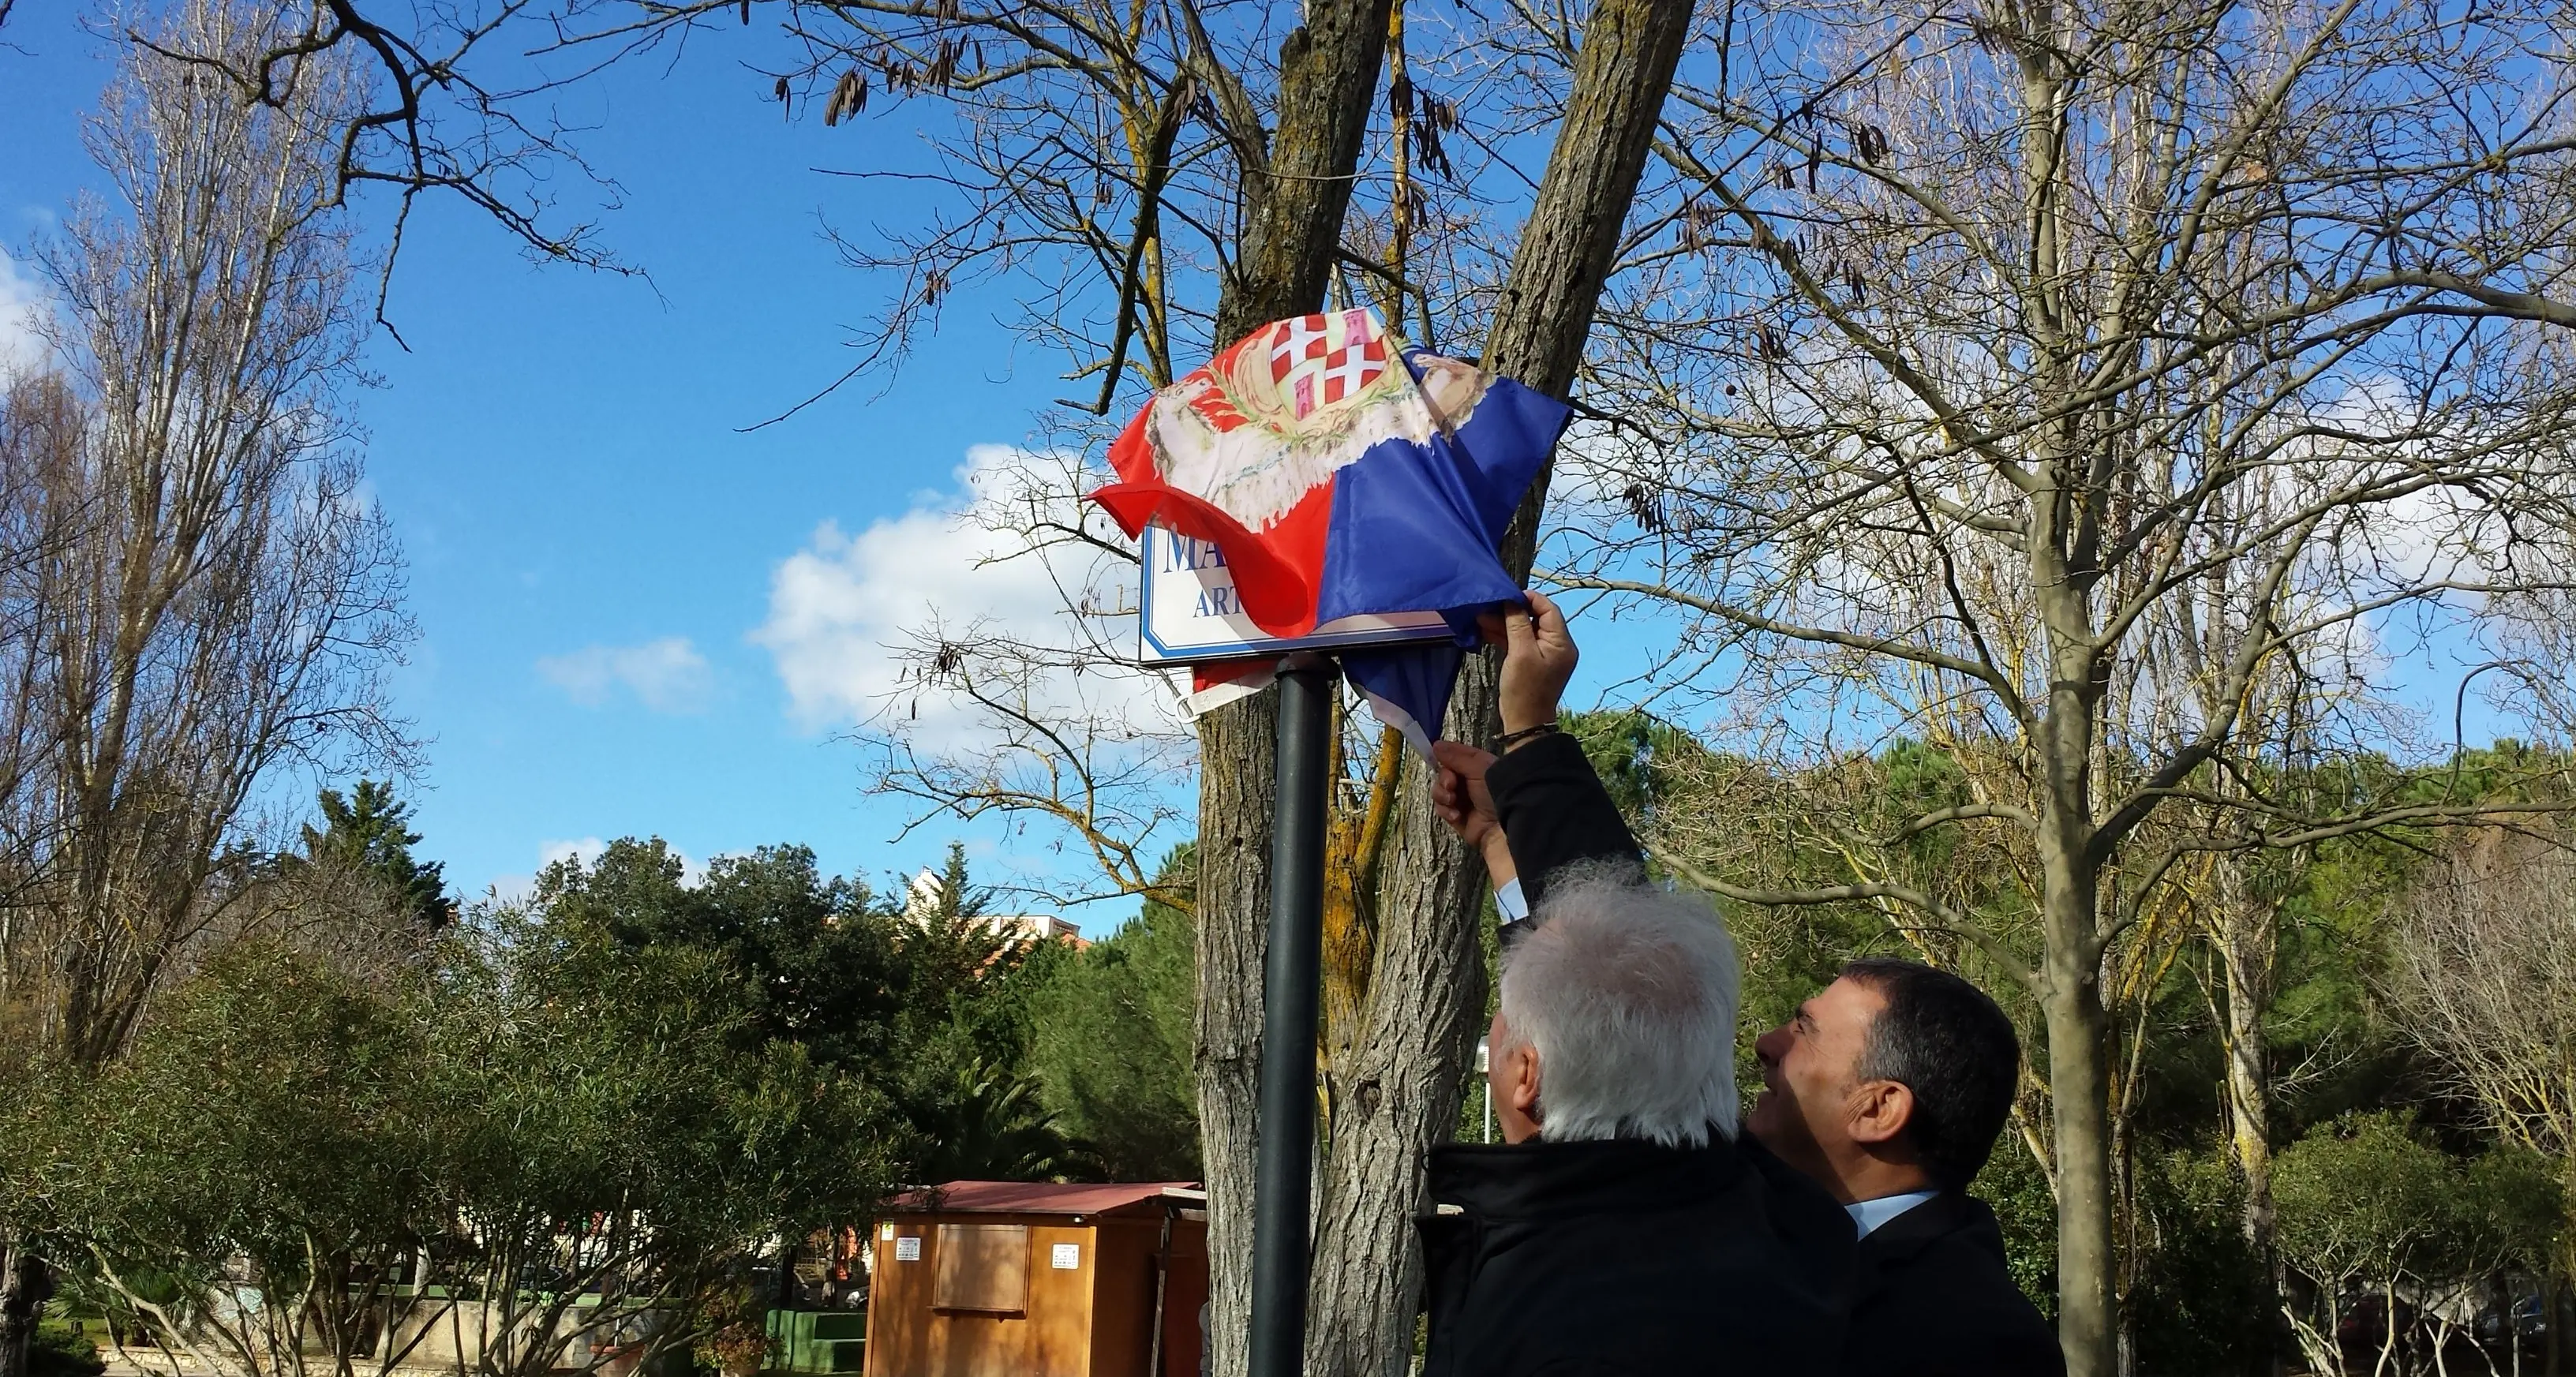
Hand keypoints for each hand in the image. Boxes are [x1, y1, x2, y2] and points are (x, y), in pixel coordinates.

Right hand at [1432, 741, 1516, 886]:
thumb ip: (1456, 756)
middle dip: (1444, 778)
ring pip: (1439, 791)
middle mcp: (1470, 782)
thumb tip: (1437, 745)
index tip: (1434, 754)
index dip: (1445, 755)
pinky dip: (1446, 810)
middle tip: (1451, 784)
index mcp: (1478, 766)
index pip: (1456, 755)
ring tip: (1452, 800)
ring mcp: (1463, 800)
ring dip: (1442, 794)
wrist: (1502, 826)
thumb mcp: (1478, 768)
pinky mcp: (1457, 817)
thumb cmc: (1496, 792)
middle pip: (1444, 774)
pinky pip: (1441, 809)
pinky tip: (1456, 814)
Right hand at [1475, 588, 1577, 739]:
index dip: (1529, 599)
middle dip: (1512, 611)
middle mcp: (1557, 645)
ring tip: (1481, 617)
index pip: (1549, 609)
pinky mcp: (1532, 661)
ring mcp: (1544, 654)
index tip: (1506, 596)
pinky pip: (1520, 642)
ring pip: (1525, 630)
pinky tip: (1485, 629)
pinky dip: (1505, 636)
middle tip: (1489, 606)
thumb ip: (1517, 624)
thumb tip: (1512, 601)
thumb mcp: (1520, 653)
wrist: (1524, 722)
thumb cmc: (1524, 689)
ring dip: (1505, 623)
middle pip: (1536, 618)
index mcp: (1562, 642)